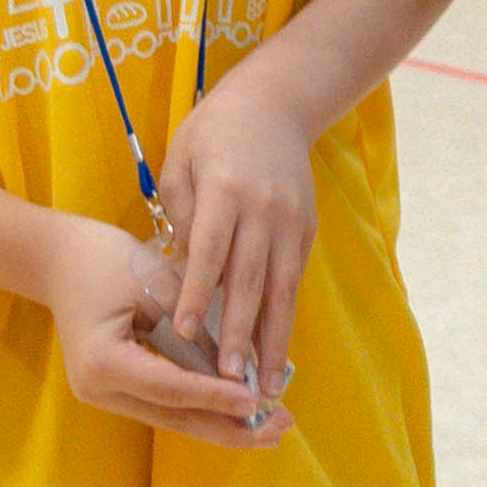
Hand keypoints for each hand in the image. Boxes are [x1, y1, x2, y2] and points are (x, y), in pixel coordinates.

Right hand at [33, 216, 288, 451]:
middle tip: (278, 430)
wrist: (59, 261)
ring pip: (172, 417)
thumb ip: (194, 330)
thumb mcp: (156, 285)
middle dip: (228, 427)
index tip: (257, 402)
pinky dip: (202, 409)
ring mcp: (103, 395)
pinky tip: (240, 415)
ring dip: (221, 424)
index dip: (215, 397)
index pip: (170, 387)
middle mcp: (99, 389)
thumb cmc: (106, 260)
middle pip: (173, 416)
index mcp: (103, 361)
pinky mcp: (114, 391)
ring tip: (271, 429)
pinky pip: (165, 405)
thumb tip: (242, 370)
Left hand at [150, 80, 324, 409]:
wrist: (276, 101)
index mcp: (225, 190)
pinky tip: (276, 351)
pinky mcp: (306, 229)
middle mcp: (262, 210)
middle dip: (240, 335)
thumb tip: (183, 271)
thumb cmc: (213, 131)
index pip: (209, 252)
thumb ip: (180, 216)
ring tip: (267, 385)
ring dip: (274, 341)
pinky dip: (285, 317)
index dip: (199, 294)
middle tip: (230, 382)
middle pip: (250, 281)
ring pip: (282, 291)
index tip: (187, 335)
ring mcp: (290, 221)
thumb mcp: (180, 162)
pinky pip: (293, 280)